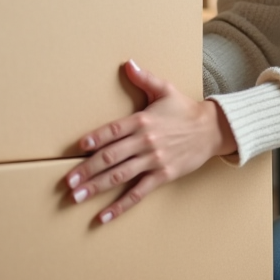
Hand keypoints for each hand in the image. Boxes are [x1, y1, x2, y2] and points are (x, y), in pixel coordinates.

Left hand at [65, 60, 236, 224]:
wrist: (211, 130)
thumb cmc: (184, 109)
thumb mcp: (165, 89)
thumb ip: (144, 78)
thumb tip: (127, 63)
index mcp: (142, 121)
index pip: (114, 131)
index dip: (95, 138)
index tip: (78, 147)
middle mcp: (145, 142)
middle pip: (111, 157)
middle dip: (87, 170)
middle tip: (68, 181)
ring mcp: (153, 161)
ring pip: (120, 176)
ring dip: (96, 187)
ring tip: (76, 196)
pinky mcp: (162, 176)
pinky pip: (138, 193)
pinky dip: (120, 206)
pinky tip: (103, 216)